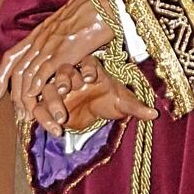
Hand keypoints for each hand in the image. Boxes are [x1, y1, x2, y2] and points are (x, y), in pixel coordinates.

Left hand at [0, 0, 111, 122]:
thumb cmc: (94, 6)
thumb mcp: (71, 20)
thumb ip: (63, 33)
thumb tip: (66, 41)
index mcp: (41, 31)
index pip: (12, 57)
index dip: (1, 77)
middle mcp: (41, 38)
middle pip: (17, 70)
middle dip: (14, 94)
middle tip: (18, 112)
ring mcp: (51, 44)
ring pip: (28, 74)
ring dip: (25, 96)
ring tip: (27, 113)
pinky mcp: (66, 49)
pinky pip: (44, 70)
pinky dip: (37, 86)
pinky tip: (36, 97)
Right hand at [13, 53, 155, 136]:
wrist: (95, 113)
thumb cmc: (110, 101)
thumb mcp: (123, 104)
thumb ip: (136, 108)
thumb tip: (154, 114)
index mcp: (92, 69)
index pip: (88, 62)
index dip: (88, 69)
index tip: (91, 79)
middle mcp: (73, 76)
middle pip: (63, 71)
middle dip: (63, 79)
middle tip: (65, 90)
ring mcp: (57, 89)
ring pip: (47, 89)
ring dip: (52, 101)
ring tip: (61, 117)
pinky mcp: (47, 105)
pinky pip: (39, 108)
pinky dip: (44, 119)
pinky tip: (56, 131)